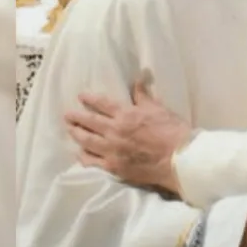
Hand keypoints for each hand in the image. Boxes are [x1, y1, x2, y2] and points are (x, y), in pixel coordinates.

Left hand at [65, 82, 192, 194]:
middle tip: (67, 115)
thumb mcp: (159, 109)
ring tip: (70, 130)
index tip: (81, 96)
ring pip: (87, 141)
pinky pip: (93, 162)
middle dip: (76, 117)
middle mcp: (114, 131)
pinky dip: (84, 156)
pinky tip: (80, 154)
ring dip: (77, 134)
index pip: (102, 104)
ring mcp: (112, 150)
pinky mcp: (114, 167)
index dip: (90, 99)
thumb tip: (138, 80)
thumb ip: (144, 96)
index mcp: (126, 114)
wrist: (179, 159)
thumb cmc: (172, 132)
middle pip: (90, 122)